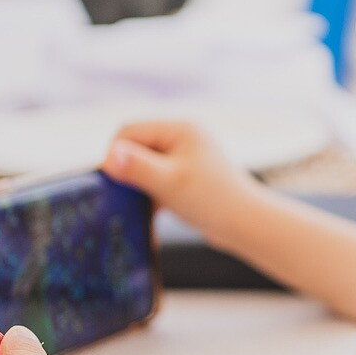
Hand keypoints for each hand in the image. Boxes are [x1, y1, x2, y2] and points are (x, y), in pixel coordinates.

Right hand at [103, 120, 261, 240]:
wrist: (247, 225)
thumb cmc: (212, 201)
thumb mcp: (170, 182)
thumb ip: (138, 167)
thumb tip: (109, 156)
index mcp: (180, 129)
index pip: (130, 131)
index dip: (116, 154)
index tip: (113, 181)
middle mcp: (183, 138)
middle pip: (136, 148)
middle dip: (128, 170)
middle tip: (127, 194)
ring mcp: (186, 158)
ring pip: (145, 166)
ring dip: (139, 184)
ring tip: (144, 203)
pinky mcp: (187, 177)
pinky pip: (157, 180)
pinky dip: (151, 194)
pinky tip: (152, 211)